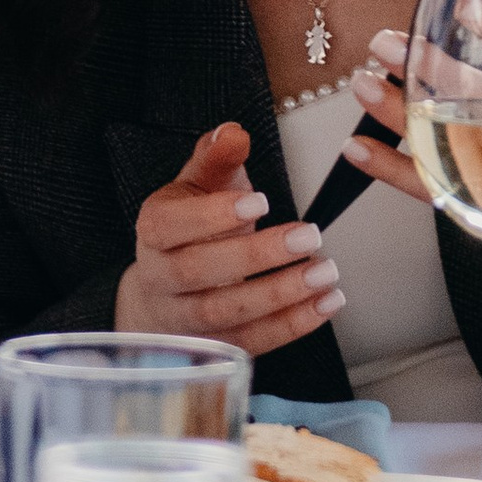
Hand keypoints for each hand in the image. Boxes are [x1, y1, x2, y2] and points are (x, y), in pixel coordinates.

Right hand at [116, 119, 344, 353]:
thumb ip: (216, 159)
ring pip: (225, 312)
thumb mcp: (198, 186)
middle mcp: (160, 277)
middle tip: (309, 236)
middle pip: (199, 271)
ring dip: (280, 295)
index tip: (262, 202)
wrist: (164, 291)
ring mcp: (184, 319)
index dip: (213, 216)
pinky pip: (250, 343)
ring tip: (325, 273)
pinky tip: (326, 303)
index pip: (171, 225)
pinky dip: (292, 326)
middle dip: (257, 255)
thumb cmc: (189, 229)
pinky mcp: (213, 349)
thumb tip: (233, 131)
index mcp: (154, 230)